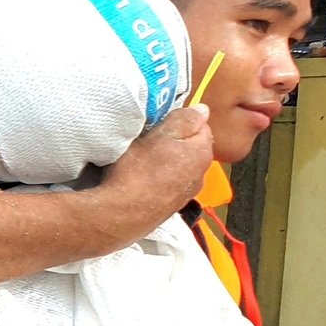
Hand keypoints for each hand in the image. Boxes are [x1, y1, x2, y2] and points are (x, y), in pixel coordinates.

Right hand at [99, 105, 213, 237]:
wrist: (122, 215)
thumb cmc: (138, 170)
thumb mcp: (159, 135)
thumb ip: (184, 119)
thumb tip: (203, 110)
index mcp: (202, 151)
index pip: (200, 124)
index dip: (179, 121)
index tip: (159, 125)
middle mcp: (202, 173)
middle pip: (191, 147)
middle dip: (175, 142)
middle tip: (149, 141)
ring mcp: (188, 193)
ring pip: (181, 167)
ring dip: (168, 162)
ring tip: (145, 162)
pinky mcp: (172, 208)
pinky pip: (171, 184)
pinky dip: (162, 180)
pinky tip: (144, 181)